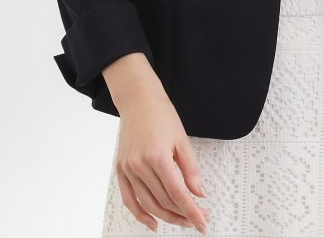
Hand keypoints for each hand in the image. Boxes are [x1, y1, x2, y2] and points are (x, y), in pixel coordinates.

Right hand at [114, 87, 210, 233]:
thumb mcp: (182, 139)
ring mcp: (128, 169)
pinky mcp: (121, 170)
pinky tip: (153, 223)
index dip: (192, 211)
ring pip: (148, 204)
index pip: (178, 193)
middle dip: (183, 214)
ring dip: (166, 217)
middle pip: (164, 201)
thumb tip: (198, 193)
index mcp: (157, 156)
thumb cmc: (161, 114)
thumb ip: (191, 169)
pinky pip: (129, 200)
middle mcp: (140, 165)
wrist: (138, 100)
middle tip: (198, 219)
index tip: (202, 222)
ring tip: (182, 221)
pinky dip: (141, 215)